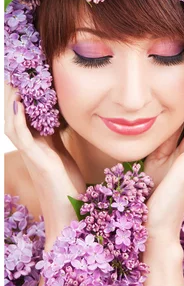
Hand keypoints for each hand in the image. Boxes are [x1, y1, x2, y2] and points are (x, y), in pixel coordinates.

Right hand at [4, 84, 86, 247]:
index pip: (27, 114)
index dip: (25, 95)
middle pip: (16, 115)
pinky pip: (23, 137)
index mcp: (39, 143)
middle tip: (18, 72)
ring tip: (14, 82)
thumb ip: (58, 136)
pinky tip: (19, 104)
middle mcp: (31, 147)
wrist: (69, 213)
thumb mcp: (63, 153)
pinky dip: (19, 120)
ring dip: (12, 102)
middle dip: (15, 94)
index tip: (30, 74)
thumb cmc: (67, 185)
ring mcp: (32, 154)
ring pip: (14, 124)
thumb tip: (63, 116)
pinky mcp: (37, 161)